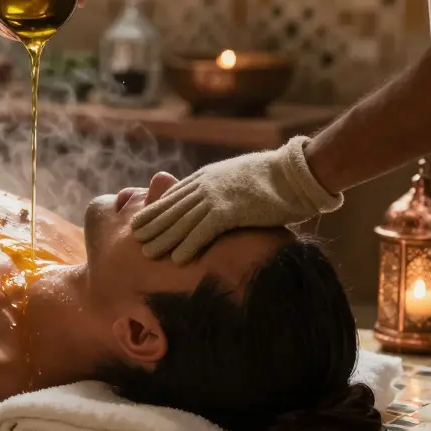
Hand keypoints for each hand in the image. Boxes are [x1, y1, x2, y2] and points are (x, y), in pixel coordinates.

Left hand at [130, 137, 343, 263]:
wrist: (296, 172)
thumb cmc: (276, 176)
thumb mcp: (241, 177)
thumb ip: (226, 187)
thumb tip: (224, 198)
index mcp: (208, 176)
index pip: (175, 194)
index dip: (157, 207)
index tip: (141, 217)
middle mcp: (206, 185)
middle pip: (172, 207)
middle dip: (152, 222)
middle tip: (134, 236)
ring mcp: (215, 197)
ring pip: (181, 221)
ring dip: (163, 237)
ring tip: (146, 250)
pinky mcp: (228, 211)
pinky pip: (202, 232)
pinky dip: (187, 245)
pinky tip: (176, 259)